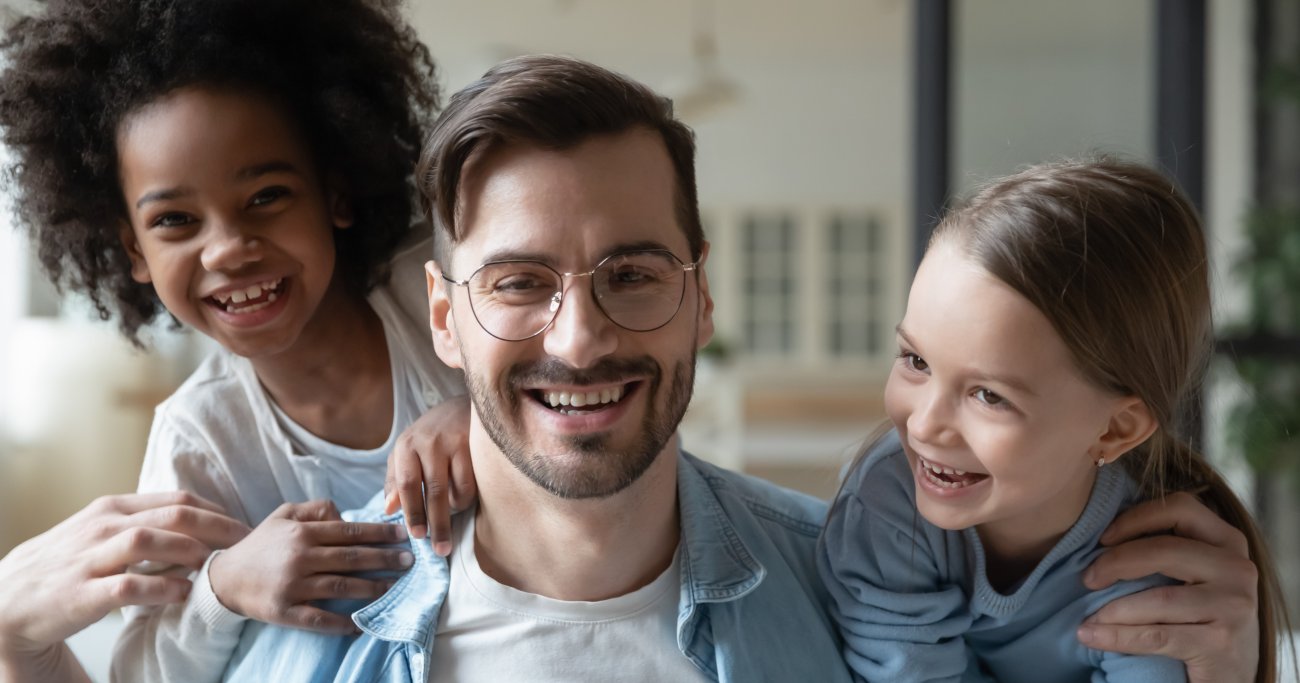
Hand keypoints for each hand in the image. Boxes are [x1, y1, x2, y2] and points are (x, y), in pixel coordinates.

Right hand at [0, 492, 248, 658]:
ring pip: (150, 540)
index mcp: (112, 508)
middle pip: (174, 514)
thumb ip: (142, 522)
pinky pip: (129, 586)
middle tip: (246, 545)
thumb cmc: (64, 564)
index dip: (217, 511)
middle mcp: (103, 526)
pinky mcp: (82, 593)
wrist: (7, 601)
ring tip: (215, 566)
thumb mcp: (100, 531)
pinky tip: (183, 593)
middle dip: (218, 528)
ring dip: (190, 551)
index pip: (177, 499)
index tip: (243, 527)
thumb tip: (196, 522)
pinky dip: (161, 587)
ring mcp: (90, 558)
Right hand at [208, 500, 411, 633]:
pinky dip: (341, 624)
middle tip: (410, 562)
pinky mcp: (284, 611)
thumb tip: (345, 514)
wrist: (224, 577)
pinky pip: (318, 619)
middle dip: (384, 559)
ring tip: (395, 587)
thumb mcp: (284, 514)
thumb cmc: (261, 544)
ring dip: (372, 588)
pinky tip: (361, 624)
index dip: (379, 534)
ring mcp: (292, 586)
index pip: (349, 531)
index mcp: (302, 532)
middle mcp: (299, 557)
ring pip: (341, 587)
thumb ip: (316, 508)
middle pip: (351, 558)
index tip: (403, 536)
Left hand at [383, 394, 474, 554]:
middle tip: (440, 548)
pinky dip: (469, 497)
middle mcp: (429, 442)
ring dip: (455, 510)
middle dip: (437, 524)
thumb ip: (395, 480)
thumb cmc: (431, 435)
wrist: (463, 404)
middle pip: (433, 491)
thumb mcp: (406, 452)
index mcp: (406, 445)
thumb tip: (389, 510)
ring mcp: (454, 442)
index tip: (417, 536)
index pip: (406, 484)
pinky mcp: (476, 445)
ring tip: (452, 514)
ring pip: (456, 489)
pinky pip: (474, 482)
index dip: (412, 512)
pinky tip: (465, 497)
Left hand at [1077, 491, 1258, 682]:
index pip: (1180, 508)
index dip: (1134, 518)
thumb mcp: (1197, 572)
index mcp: (1229, 541)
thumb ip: (1167, 548)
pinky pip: (1155, 635)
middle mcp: (1237, 568)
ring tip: (1088, 615)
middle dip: (1115, 563)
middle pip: (1163, 550)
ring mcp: (1233, 606)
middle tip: (1088, 578)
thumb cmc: (1203, 613)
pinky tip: (1090, 635)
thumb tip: (1103, 534)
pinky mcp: (1220, 643)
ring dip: (1112, 608)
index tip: (1102, 538)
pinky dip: (1116, 636)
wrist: (1233, 670)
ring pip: (1158, 598)